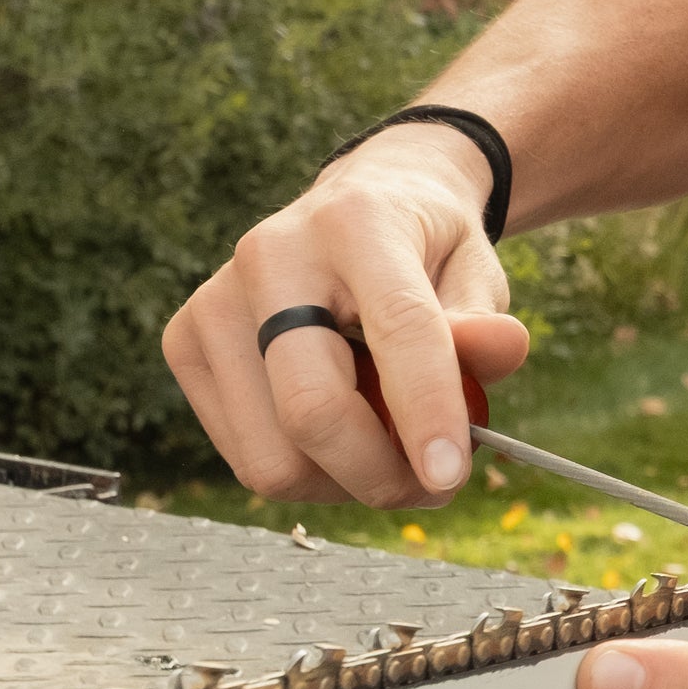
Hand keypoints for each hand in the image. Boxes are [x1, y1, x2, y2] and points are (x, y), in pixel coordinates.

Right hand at [161, 126, 528, 507]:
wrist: (357, 205)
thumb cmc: (421, 248)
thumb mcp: (474, 268)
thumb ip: (484, 321)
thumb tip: (504, 353)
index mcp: (357, 221)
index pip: (397, 327)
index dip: (427, 410)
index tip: (451, 474)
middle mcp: (271, 255)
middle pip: (311, 408)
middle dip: (379, 472)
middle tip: (435, 484)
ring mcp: (214, 301)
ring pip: (272, 456)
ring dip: (346, 482)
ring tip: (391, 449)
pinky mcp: (184, 342)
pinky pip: (248, 457)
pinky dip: (307, 471)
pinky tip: (342, 430)